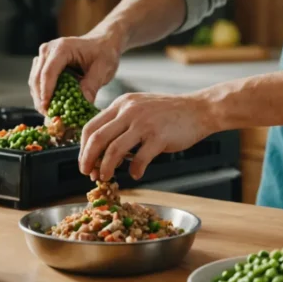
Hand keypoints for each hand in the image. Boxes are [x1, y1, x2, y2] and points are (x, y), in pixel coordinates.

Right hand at [28, 31, 123, 113]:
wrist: (102, 42)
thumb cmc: (104, 52)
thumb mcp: (103, 68)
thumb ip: (92, 85)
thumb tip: (83, 102)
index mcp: (62, 48)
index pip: (48, 72)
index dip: (46, 92)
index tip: (47, 109)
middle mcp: (48, 50)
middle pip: (37, 78)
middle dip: (41, 99)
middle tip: (50, 117)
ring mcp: (44, 56)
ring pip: (35, 81)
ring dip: (40, 98)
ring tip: (50, 114)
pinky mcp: (44, 64)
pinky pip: (38, 81)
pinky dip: (42, 94)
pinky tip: (51, 106)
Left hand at [78, 92, 214, 181]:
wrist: (199, 109)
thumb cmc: (169, 112)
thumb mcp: (139, 107)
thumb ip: (121, 122)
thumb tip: (102, 149)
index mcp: (121, 104)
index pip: (91, 126)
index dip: (83, 148)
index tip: (84, 162)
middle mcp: (129, 111)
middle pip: (97, 139)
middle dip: (88, 160)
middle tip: (88, 174)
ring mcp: (144, 123)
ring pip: (113, 150)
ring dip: (106, 168)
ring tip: (106, 178)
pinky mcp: (159, 137)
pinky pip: (139, 159)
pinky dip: (134, 170)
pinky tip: (135, 174)